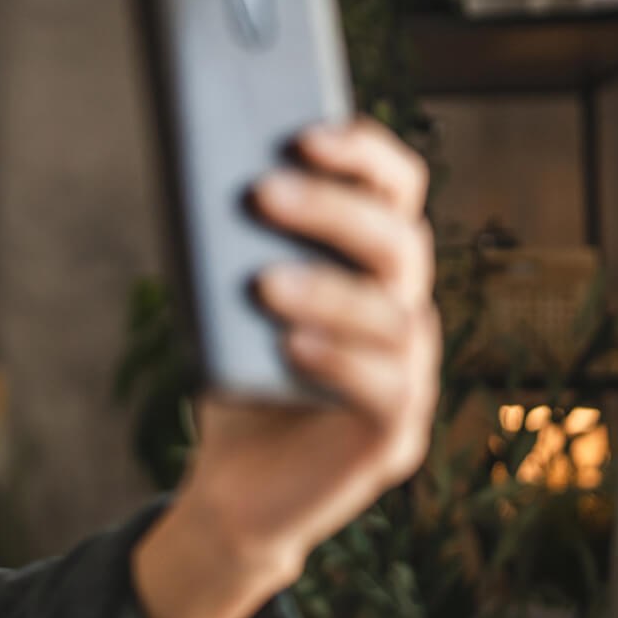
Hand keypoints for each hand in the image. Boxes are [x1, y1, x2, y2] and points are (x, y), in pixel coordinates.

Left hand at [132, 115, 441, 617]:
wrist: (231, 486)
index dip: (362, 153)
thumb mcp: (220, 296)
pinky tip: (290, 345)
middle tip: (262, 192)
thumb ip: (229, 240)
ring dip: (328, 289)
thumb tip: (207, 165)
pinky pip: (388, 390)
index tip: (303, 131)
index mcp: (372, 264)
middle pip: (399, 241)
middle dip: (332, 210)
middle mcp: (404, 310)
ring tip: (261, 282)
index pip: (395, 188)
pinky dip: (339, 361)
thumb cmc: (234, 372)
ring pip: (395, 316)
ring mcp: (409, 374)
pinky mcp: (394, 437)